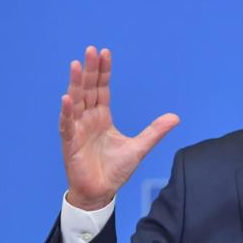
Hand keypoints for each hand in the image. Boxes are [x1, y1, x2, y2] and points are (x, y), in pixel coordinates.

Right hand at [59, 46, 179, 209]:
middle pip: (88, 89)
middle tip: (91, 49)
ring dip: (75, 83)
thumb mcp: (139, 147)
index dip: (103, 71)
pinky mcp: (70, 143)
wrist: (101, 192)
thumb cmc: (115, 170)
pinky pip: (67, 124)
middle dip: (89, 70)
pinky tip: (67, 97)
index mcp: (102, 117)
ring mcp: (77, 129)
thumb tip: (176, 117)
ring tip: (76, 64)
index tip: (105, 53)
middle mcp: (88, 119)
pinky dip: (67, 111)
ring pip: (75, 101)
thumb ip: (155, 131)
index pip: (102, 89)